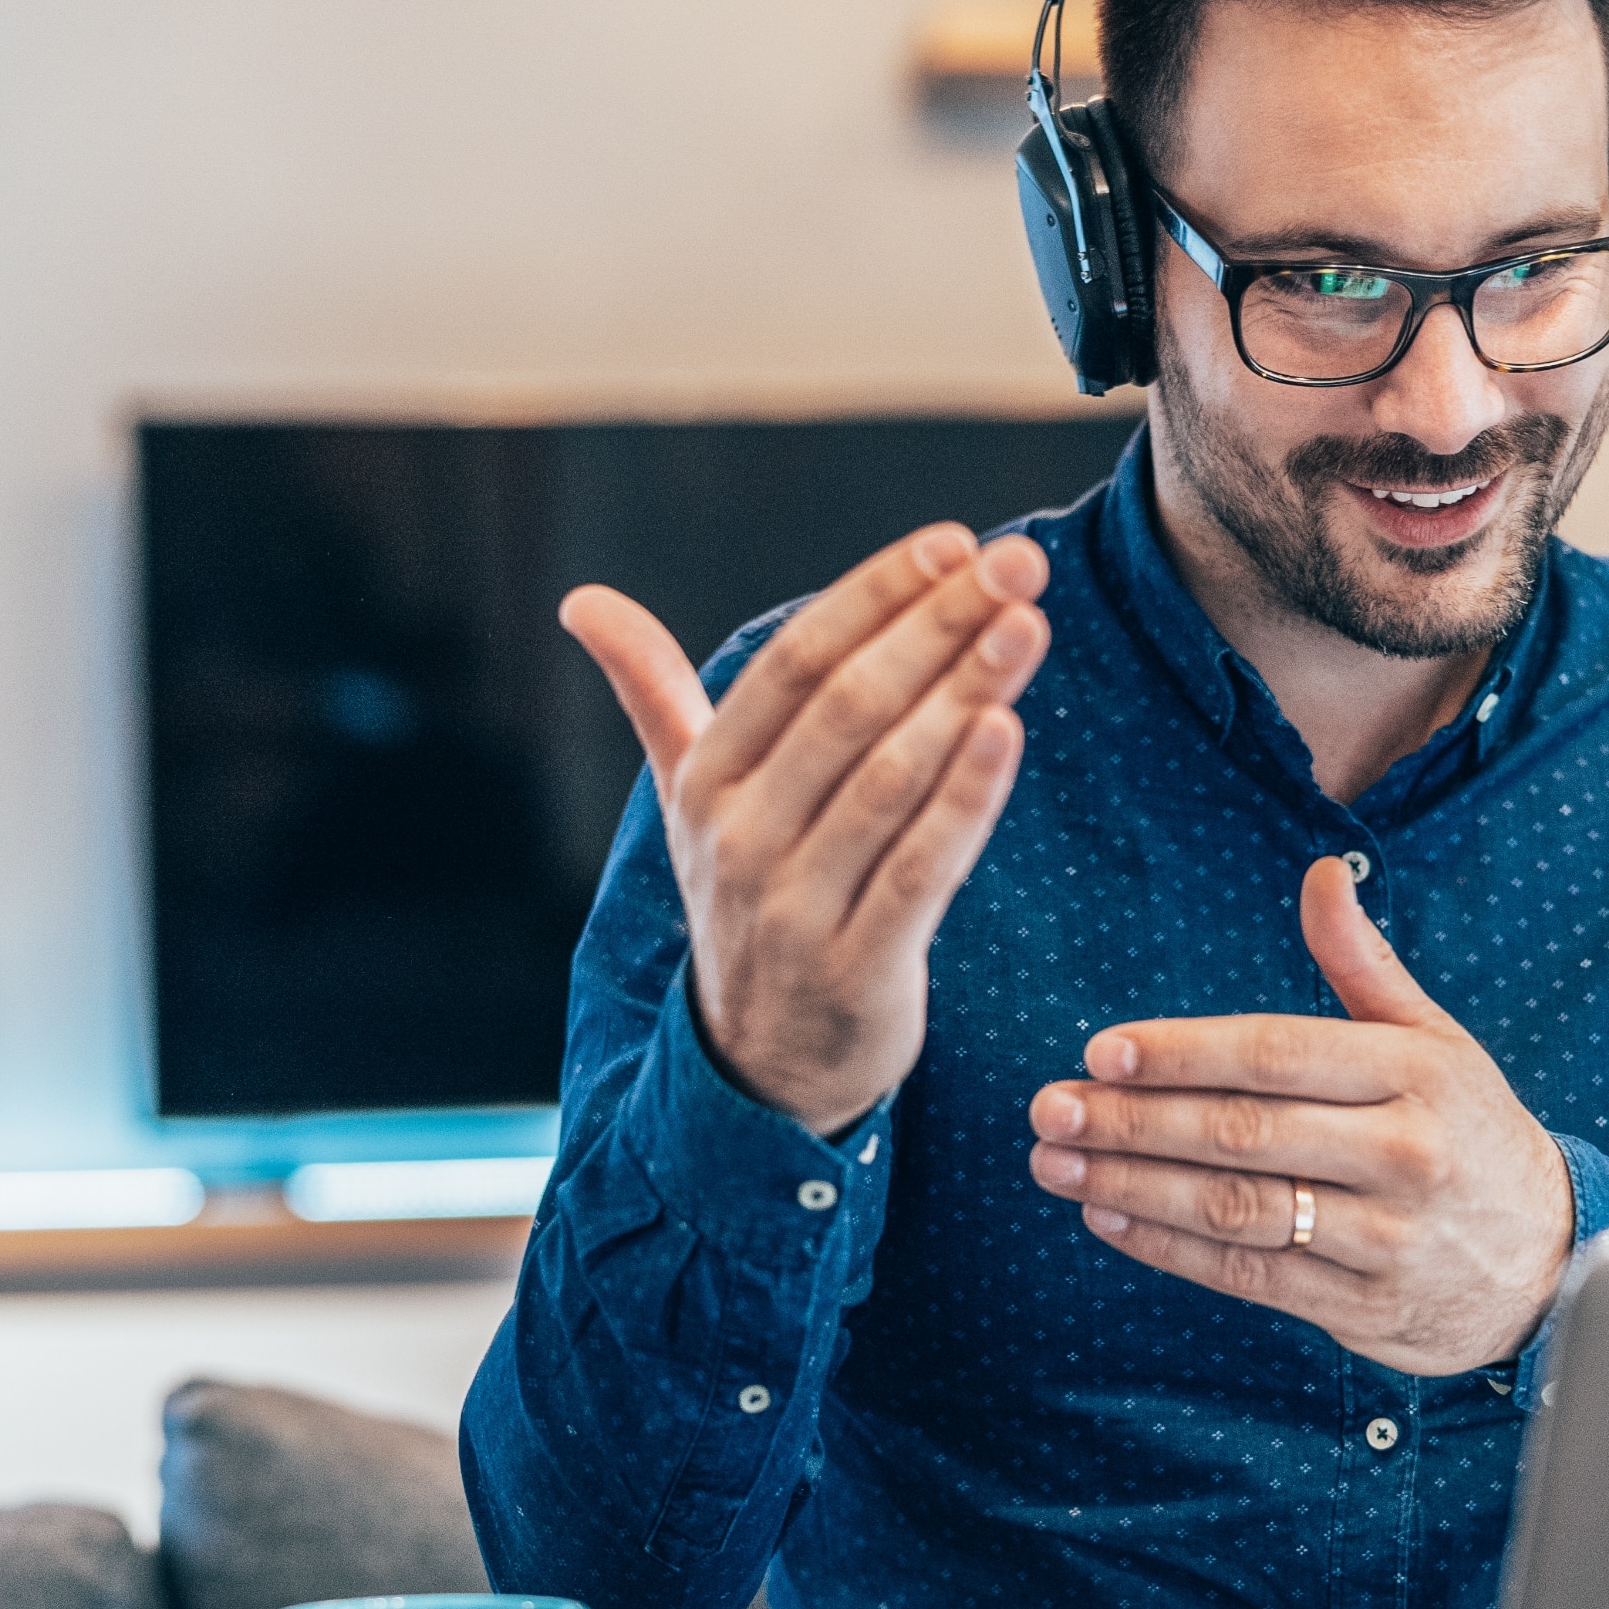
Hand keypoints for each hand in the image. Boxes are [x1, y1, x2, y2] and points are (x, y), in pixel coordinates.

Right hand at [563, 524, 1051, 1136]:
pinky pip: (918, 871)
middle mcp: (739, 838)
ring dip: (964, 694)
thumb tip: (581, 601)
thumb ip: (652, 692)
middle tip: (1020, 565)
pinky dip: (964, 801)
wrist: (760, 1066)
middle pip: (847, 708)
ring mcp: (793, 908)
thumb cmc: (746, 898)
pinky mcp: (857, 970)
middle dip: (938, 627)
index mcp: (707, 781)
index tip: (952, 542)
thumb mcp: (691, 797)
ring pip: (888, 781)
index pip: (795, 663)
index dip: (873, 597)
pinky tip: (1008, 731)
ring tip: (1028, 626)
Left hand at [1024, 855, 1572, 1374]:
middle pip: (1242, 1135)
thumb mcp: (1433, 1038)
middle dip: (1132, 1121)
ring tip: (1057, 1164)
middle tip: (1051, 1109)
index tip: (1102, 1050)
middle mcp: (1404, 1156)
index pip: (1277, 1055)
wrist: (1553, 1260)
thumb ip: (1362, 963)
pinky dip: (1170, 1250)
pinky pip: (1252, 1278)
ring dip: (1133, 1186)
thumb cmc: (1470, 1130)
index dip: (1182, 1052)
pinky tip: (1109, 1218)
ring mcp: (1388, 1241)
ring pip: (1237, 1209)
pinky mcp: (1366, 1311)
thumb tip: (1322, 872)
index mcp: (1414, 1075)